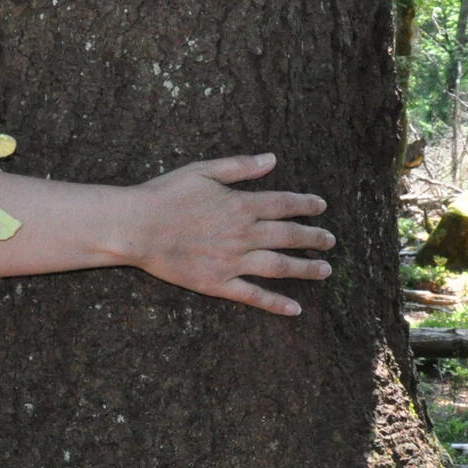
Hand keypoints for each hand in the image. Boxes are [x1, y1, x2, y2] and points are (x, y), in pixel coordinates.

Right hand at [123, 154, 331, 315]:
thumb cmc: (165, 195)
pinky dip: (275, 303)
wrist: (137, 227)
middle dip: (313, 238)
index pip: (283, 204)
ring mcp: (232, 261)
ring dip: (305, 269)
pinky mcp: (217, 284)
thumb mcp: (202, 170)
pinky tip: (294, 309)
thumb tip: (272, 159)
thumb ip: (239, 166)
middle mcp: (243, 235)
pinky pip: (252, 295)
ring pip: (279, 267)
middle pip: (288, 236)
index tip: (321, 207)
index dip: (306, 205)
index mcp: (240, 205)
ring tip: (325, 270)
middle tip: (330, 241)